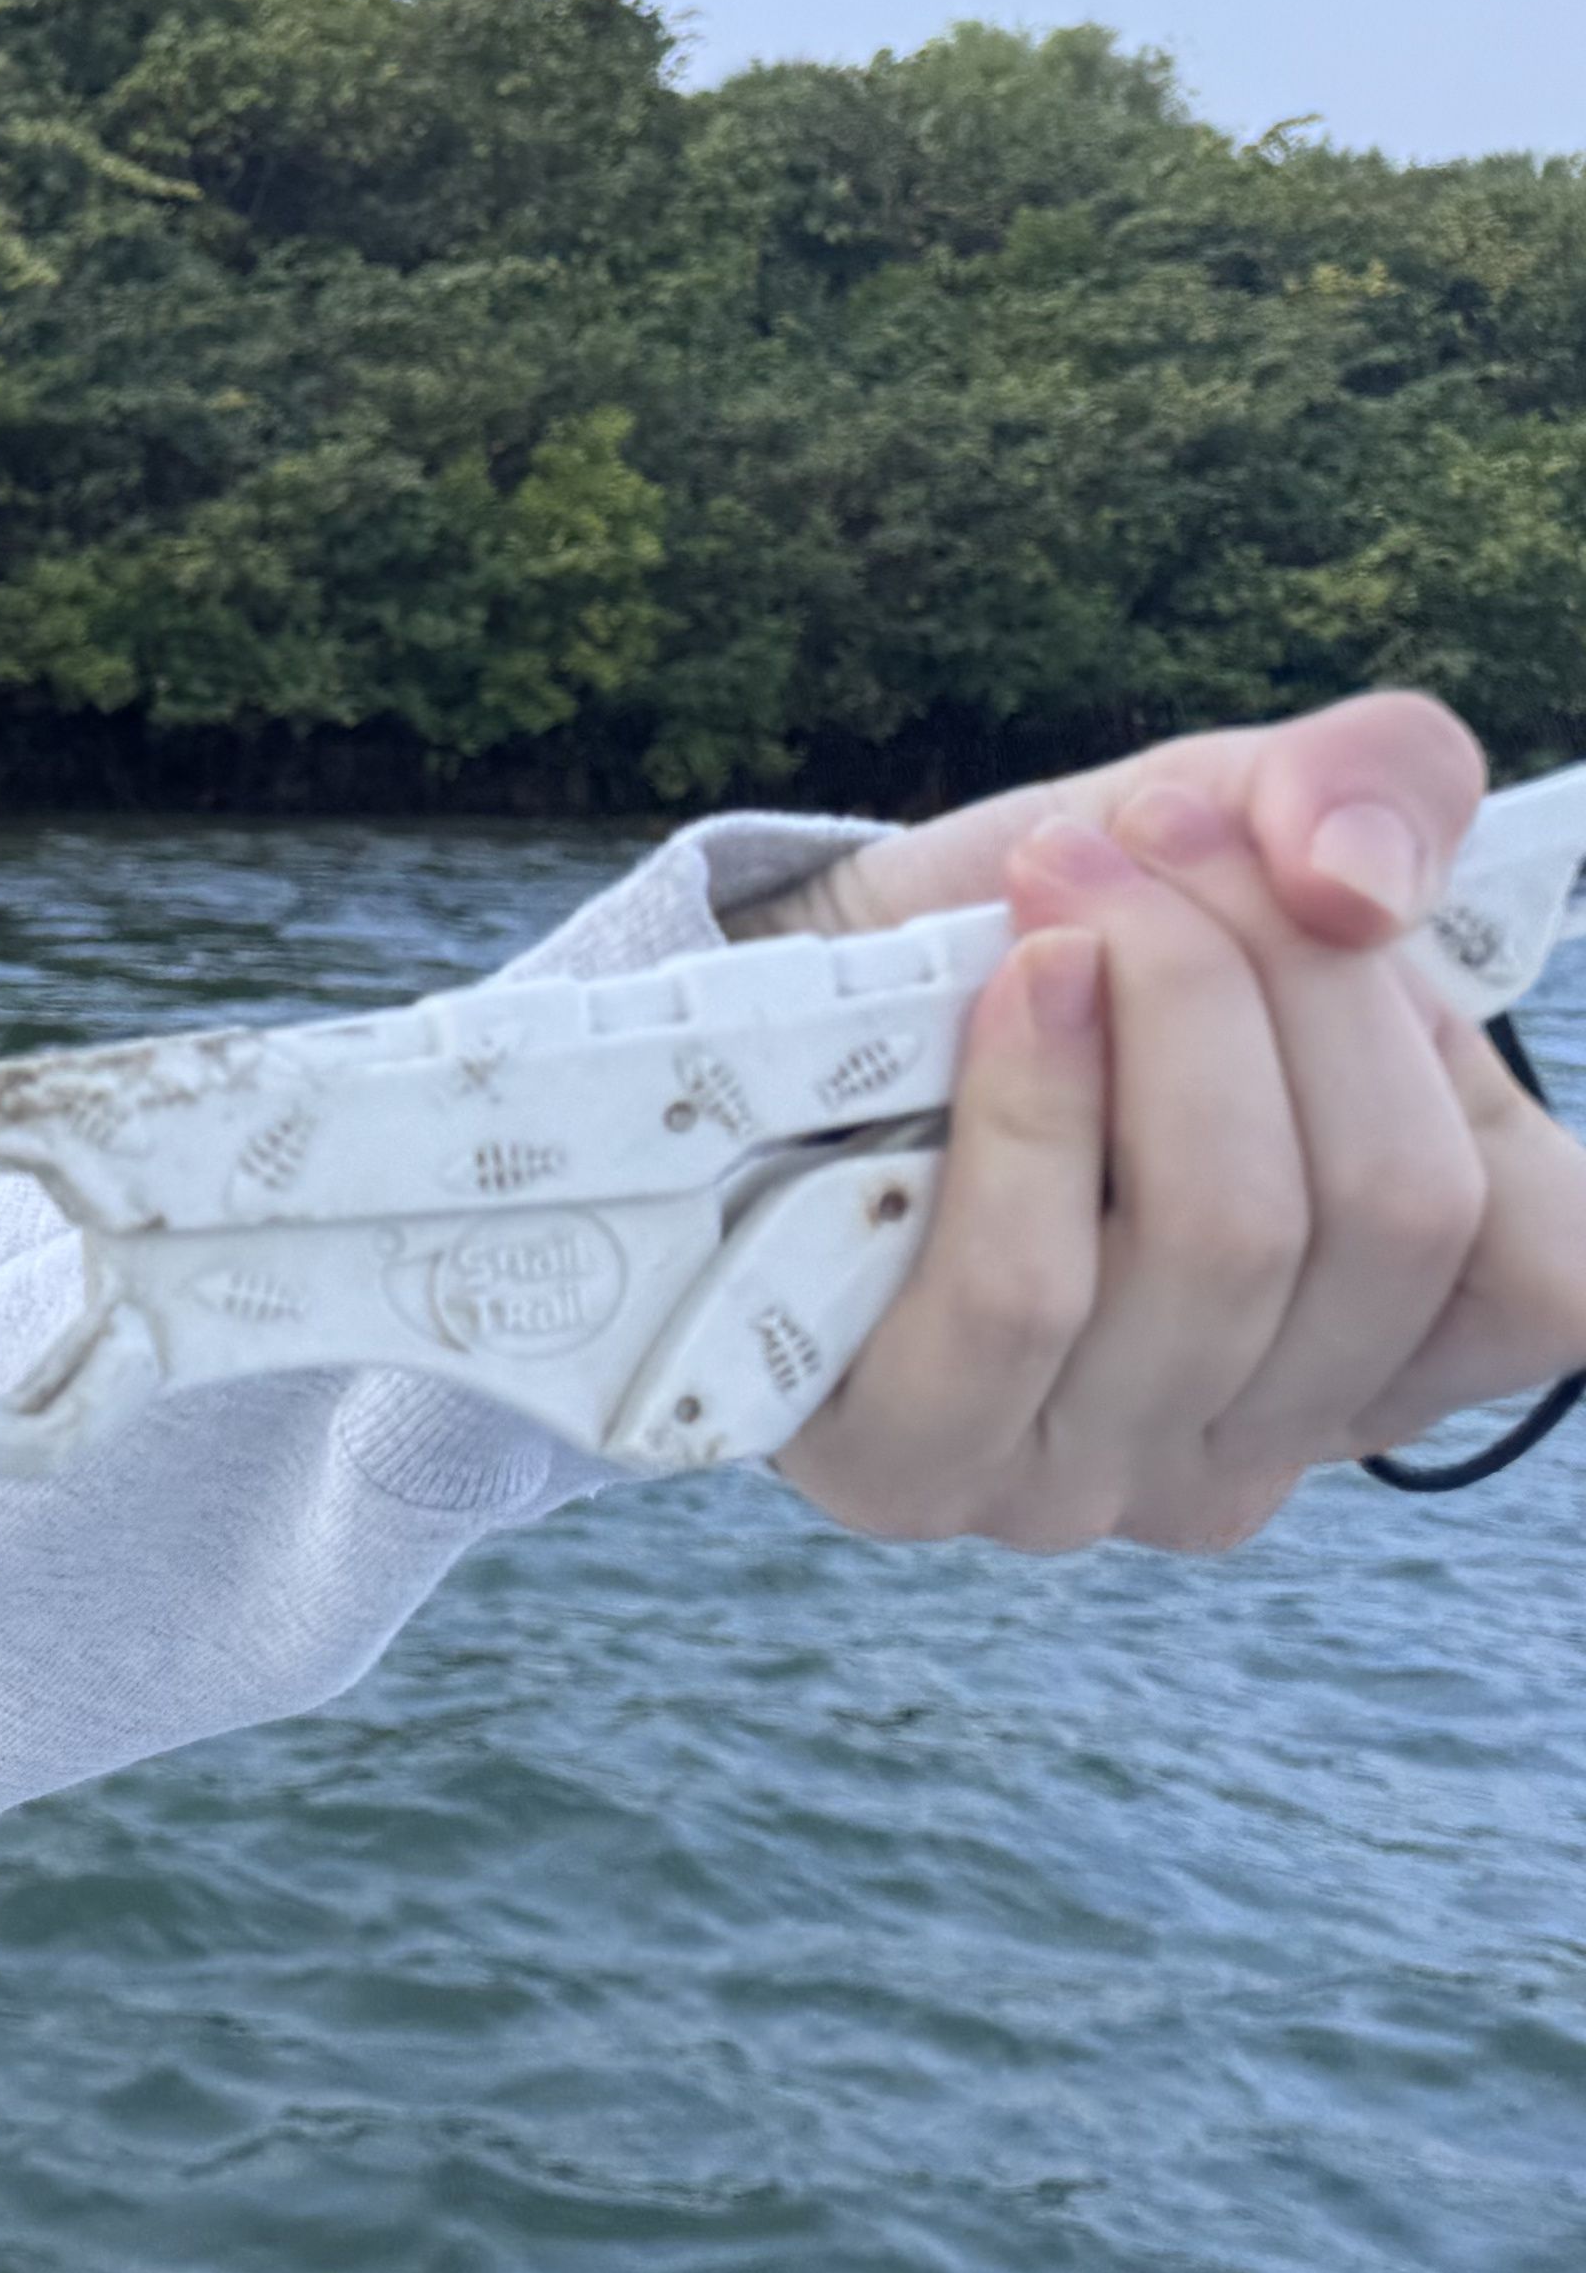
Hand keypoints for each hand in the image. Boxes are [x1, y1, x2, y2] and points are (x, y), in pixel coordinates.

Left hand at [737, 689, 1585, 1547]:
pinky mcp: (917, 1464)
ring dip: (1159, 1003)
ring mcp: (1091, 1476)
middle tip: (1150, 830)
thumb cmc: (1023, 946)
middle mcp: (1258, 1437)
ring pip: (1225, 1239)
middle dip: (1282, 975)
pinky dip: (1035, 1109)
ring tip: (1062, 874)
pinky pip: (1028, 1295)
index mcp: (1386, 1331)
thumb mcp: (1231, 827)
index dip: (1441, 1053)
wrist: (764, 1011)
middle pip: (1389, 1211)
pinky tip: (1013, 989)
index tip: (1313, 875)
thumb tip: (1362, 882)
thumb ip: (1372, 795)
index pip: (1548, 1272)